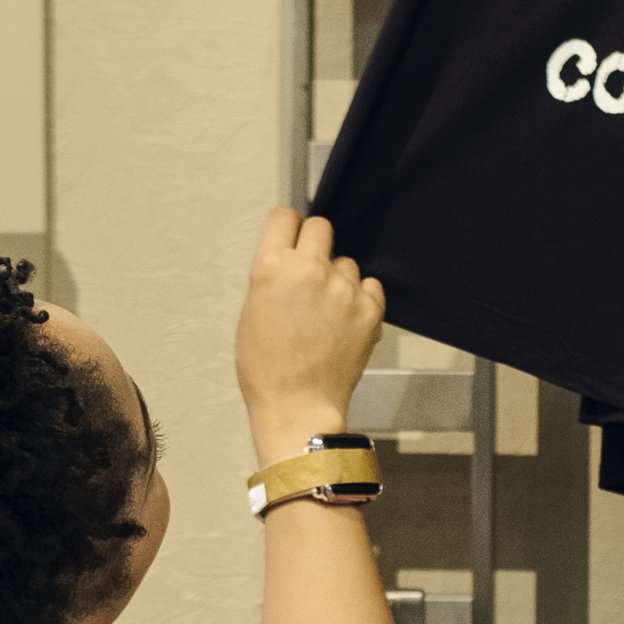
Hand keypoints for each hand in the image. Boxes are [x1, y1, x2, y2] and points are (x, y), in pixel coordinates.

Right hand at [236, 207, 386, 465]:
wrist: (298, 406)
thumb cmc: (267, 369)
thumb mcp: (252, 312)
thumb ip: (272, 278)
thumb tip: (289, 261)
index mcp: (271, 266)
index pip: (285, 217)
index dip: (288, 228)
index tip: (292, 237)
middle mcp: (309, 269)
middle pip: (320, 227)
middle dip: (315, 246)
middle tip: (310, 274)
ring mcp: (342, 287)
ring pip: (346, 262)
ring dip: (339, 279)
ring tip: (327, 313)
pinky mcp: (369, 307)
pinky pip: (371, 285)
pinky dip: (361, 299)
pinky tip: (346, 321)